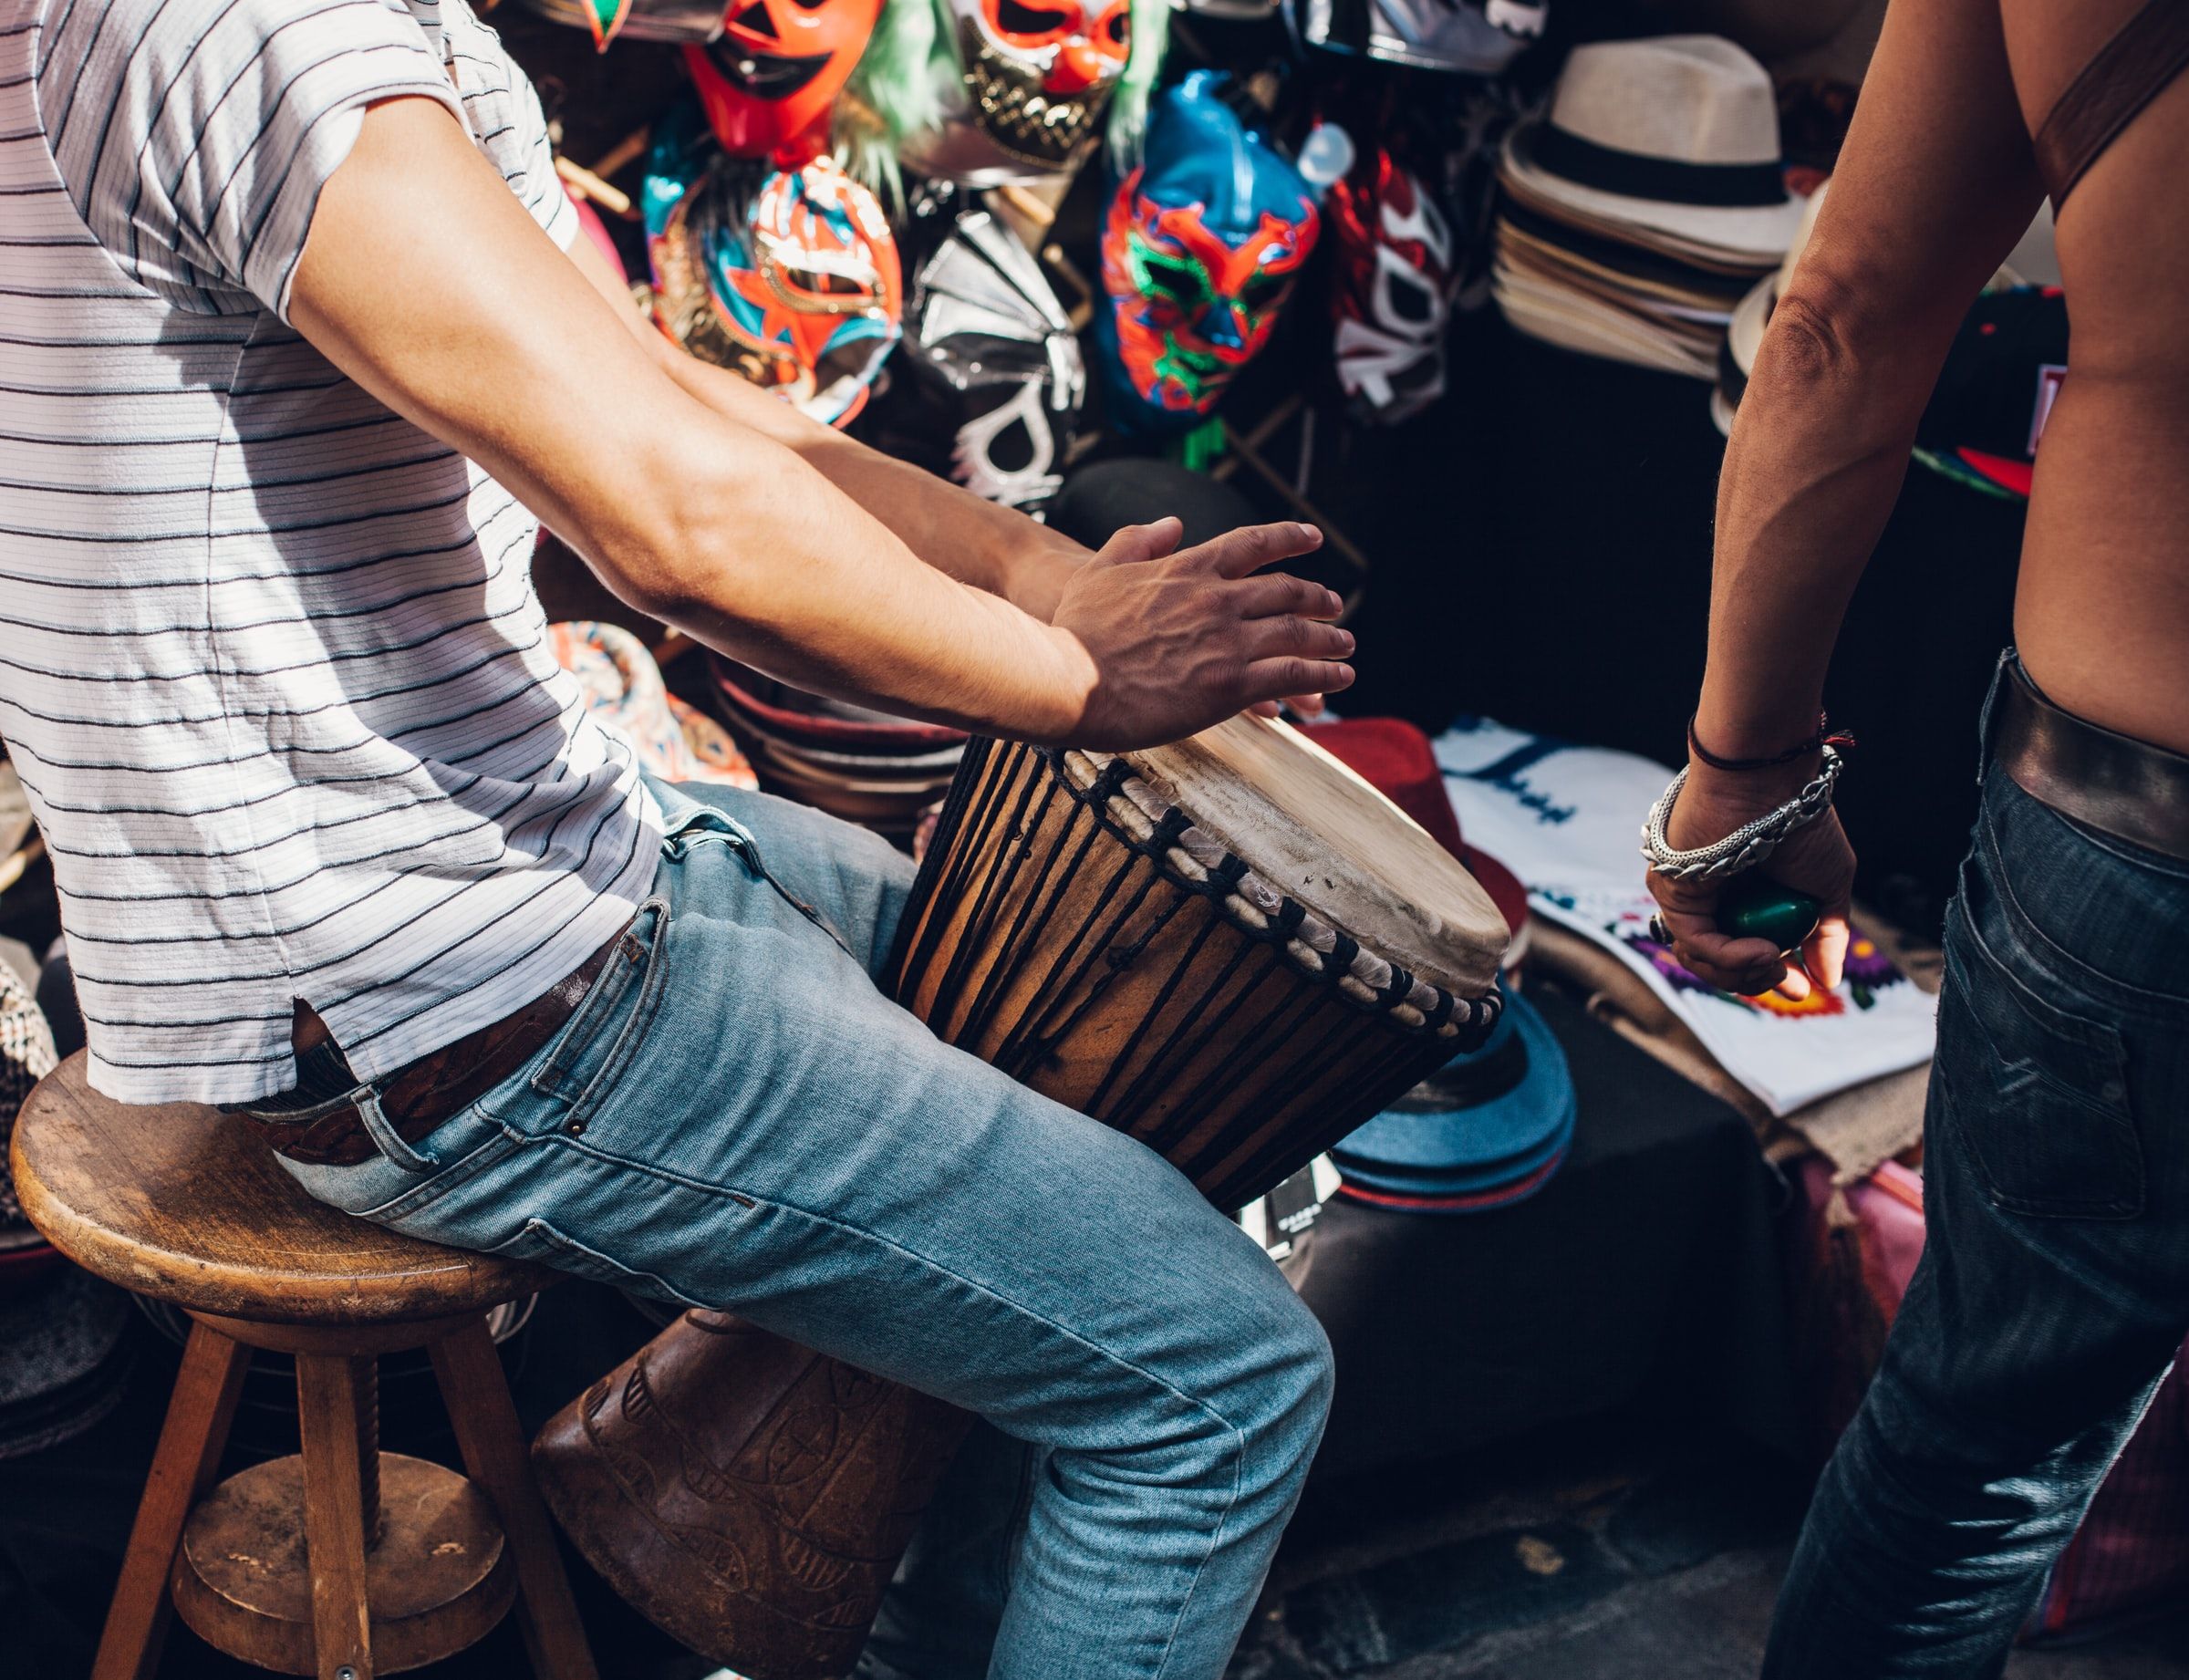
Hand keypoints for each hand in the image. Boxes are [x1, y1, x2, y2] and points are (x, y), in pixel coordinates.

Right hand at [1047, 518, 1354, 750]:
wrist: (1071, 681)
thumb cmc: (1076, 631)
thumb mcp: (1099, 570)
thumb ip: (1136, 541)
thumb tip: (1171, 523)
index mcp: (1188, 569)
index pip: (1252, 544)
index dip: (1288, 539)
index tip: (1311, 538)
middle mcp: (1217, 599)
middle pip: (1286, 590)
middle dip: (1317, 597)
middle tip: (1334, 605)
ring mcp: (1228, 642)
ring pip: (1297, 633)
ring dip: (1329, 638)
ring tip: (1345, 645)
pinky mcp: (1232, 686)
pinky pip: (1292, 675)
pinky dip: (1321, 675)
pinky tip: (1337, 680)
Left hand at [1644, 759, 1856, 1000]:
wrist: (1769, 783)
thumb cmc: (1801, 823)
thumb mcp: (1827, 886)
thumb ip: (1826, 935)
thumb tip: (1829, 982)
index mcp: (1748, 897)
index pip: (1746, 951)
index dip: (1771, 976)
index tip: (1802, 989)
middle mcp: (1714, 898)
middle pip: (1720, 963)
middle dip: (1756, 980)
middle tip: (1789, 982)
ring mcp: (1689, 895)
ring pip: (1703, 959)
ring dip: (1743, 973)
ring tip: (1775, 962)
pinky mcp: (1670, 891)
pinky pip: (1695, 941)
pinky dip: (1730, 955)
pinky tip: (1765, 953)